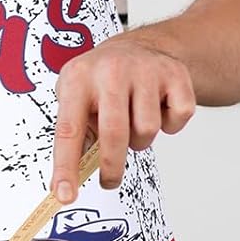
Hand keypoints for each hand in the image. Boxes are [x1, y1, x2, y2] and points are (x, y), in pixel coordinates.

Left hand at [51, 33, 195, 200]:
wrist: (141, 46)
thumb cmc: (102, 81)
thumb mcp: (77, 96)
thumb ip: (76, 132)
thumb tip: (68, 178)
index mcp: (77, 78)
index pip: (68, 130)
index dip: (65, 166)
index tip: (63, 195)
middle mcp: (110, 71)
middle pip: (114, 134)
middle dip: (112, 166)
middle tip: (109, 180)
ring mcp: (145, 70)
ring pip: (147, 131)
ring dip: (140, 140)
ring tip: (133, 124)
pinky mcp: (176, 75)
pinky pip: (175, 121)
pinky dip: (169, 126)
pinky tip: (158, 109)